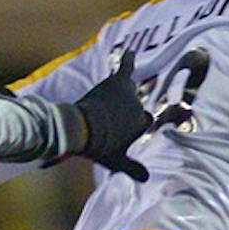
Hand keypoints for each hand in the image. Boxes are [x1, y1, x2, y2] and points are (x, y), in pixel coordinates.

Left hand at [67, 50, 151, 180]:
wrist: (82, 129)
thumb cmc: (100, 147)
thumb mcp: (117, 161)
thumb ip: (133, 169)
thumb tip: (146, 179)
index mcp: (140, 124)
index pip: (143, 121)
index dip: (133, 126)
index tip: (123, 131)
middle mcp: (138, 107)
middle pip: (136, 106)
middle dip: (125, 112)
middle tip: (110, 122)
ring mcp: (128, 94)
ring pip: (131, 91)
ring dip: (123, 95)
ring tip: (112, 102)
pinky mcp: (117, 83)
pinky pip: (126, 68)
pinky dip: (128, 59)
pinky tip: (130, 51)